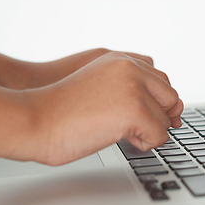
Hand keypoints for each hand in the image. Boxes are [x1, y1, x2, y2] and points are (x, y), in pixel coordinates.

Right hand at [24, 52, 182, 165]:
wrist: (34, 120)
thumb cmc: (62, 110)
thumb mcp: (99, 86)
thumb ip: (129, 88)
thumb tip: (168, 109)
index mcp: (122, 61)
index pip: (162, 80)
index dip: (159, 103)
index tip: (150, 116)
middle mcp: (131, 68)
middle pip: (170, 97)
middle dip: (159, 117)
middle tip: (137, 129)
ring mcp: (134, 88)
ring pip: (166, 118)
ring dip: (150, 132)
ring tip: (124, 134)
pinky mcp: (134, 110)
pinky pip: (160, 135)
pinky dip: (146, 144)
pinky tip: (125, 140)